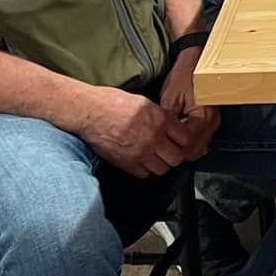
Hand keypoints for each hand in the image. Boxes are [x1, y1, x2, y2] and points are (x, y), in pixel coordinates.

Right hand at [77, 86, 200, 177]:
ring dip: (161, 163)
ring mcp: (139, 153)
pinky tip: (141, 159)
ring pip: (162, 169)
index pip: (186, 139)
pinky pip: (144, 174)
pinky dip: (145, 169)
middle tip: (170, 150)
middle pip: (177, 158)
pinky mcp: (126, 163)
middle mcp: (152, 138)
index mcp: (159, 120)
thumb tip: (173, 127)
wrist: (89, 111)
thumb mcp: (144, 102)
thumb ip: (161, 116)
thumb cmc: (112, 102)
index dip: (185, 141)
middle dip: (175, 155)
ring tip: (155, 155)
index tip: (181, 140)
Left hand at [160, 45, 220, 156]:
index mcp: (204, 116)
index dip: (173, 146)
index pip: (189, 145)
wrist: (196, 61)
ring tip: (169, 140)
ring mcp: (213, 122)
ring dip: (184, 147)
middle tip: (163, 145)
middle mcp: (212, 122)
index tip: (161, 143)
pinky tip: (177, 135)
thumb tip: (161, 137)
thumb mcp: (170, 97)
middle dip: (178, 150)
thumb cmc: (184, 75)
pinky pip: (201, 139)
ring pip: (199, 148)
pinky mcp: (210, 120)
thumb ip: (168, 121)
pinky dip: (189, 141)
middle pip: (195, 150)